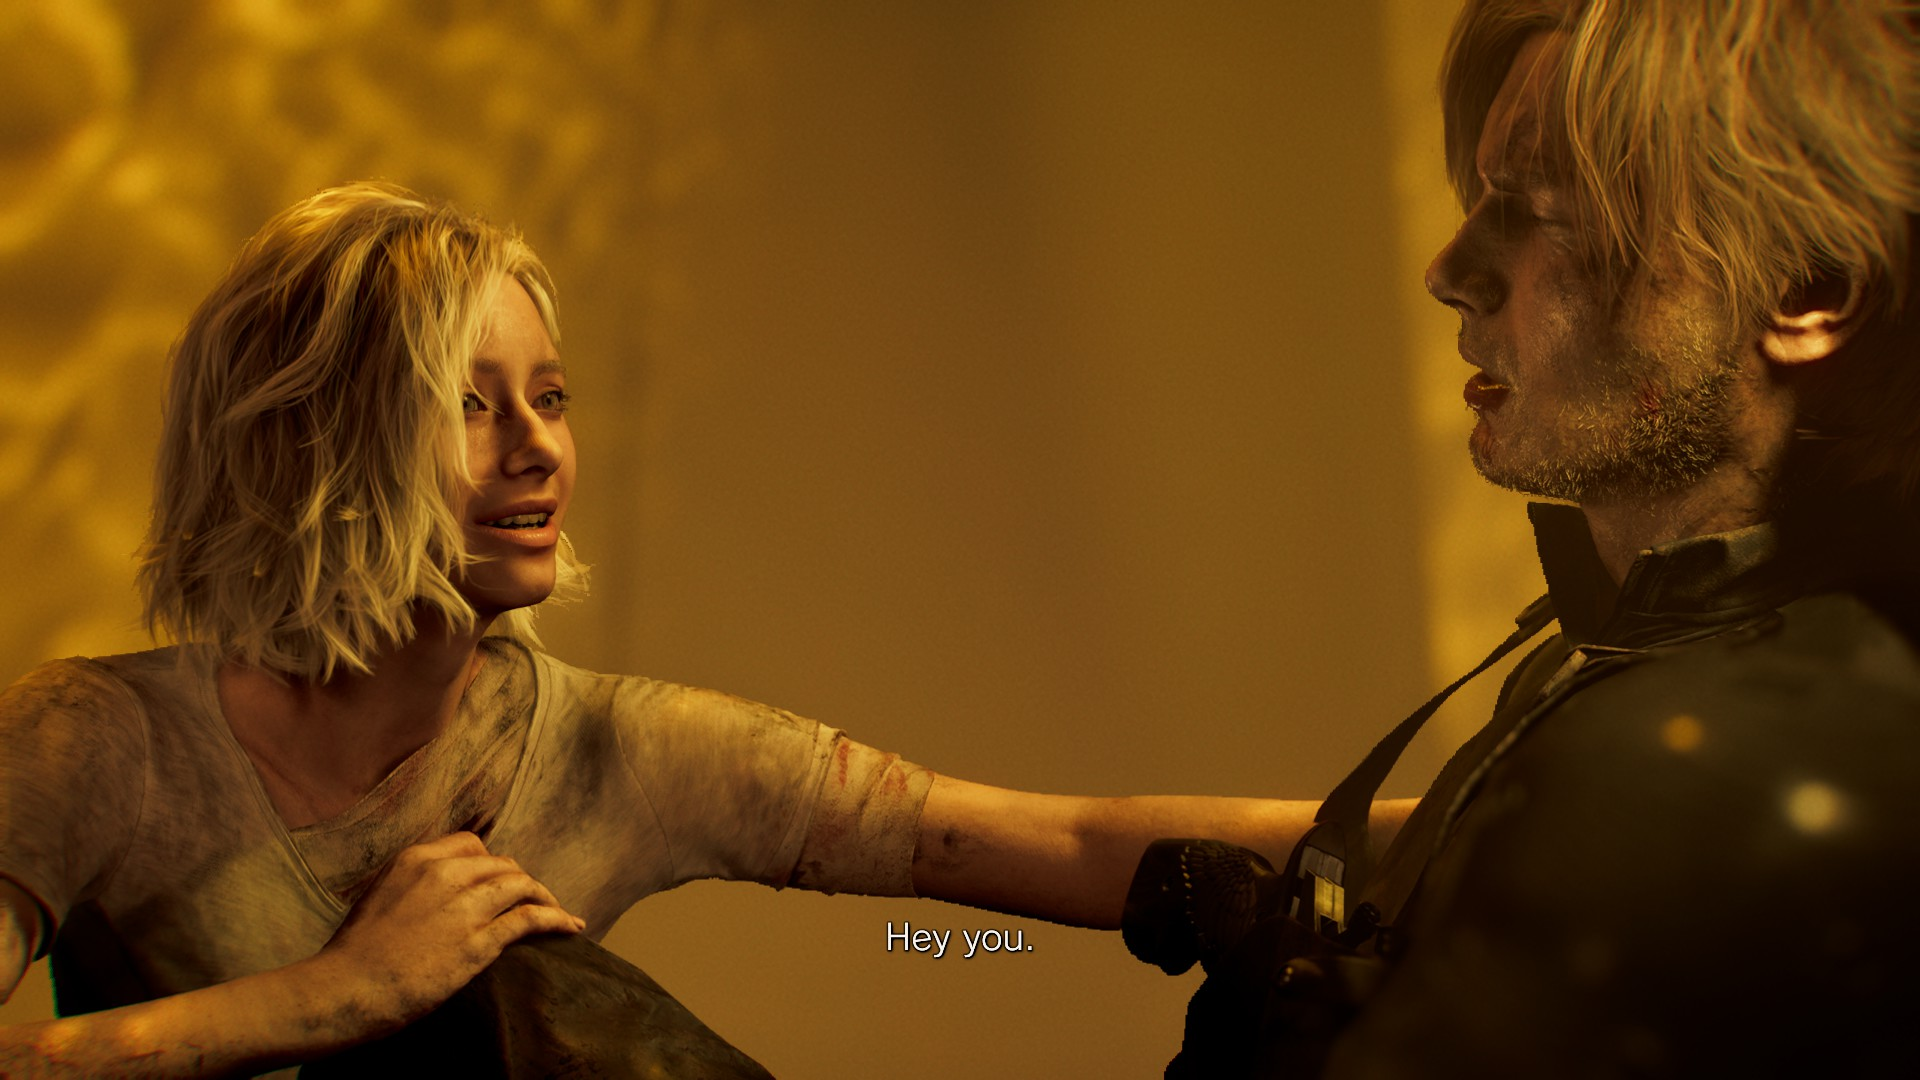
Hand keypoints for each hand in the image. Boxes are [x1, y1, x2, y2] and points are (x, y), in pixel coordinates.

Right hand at [307, 832, 584, 1035]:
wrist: (343, 989)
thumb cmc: (355, 954)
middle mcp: (444, 874)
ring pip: (522, 886)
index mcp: (417, 859)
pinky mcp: (477, 943)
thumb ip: (415, 886)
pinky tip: (571, 926)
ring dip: (544, 898)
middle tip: (531, 900)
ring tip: (558, 912)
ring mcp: (463, 907)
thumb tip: (437, 893)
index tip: (499, 880)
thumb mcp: (381, 896)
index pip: (472, 845)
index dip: (492, 863)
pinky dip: (556, 919)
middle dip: (520, 882)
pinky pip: (530, 919)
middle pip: (503, 865)